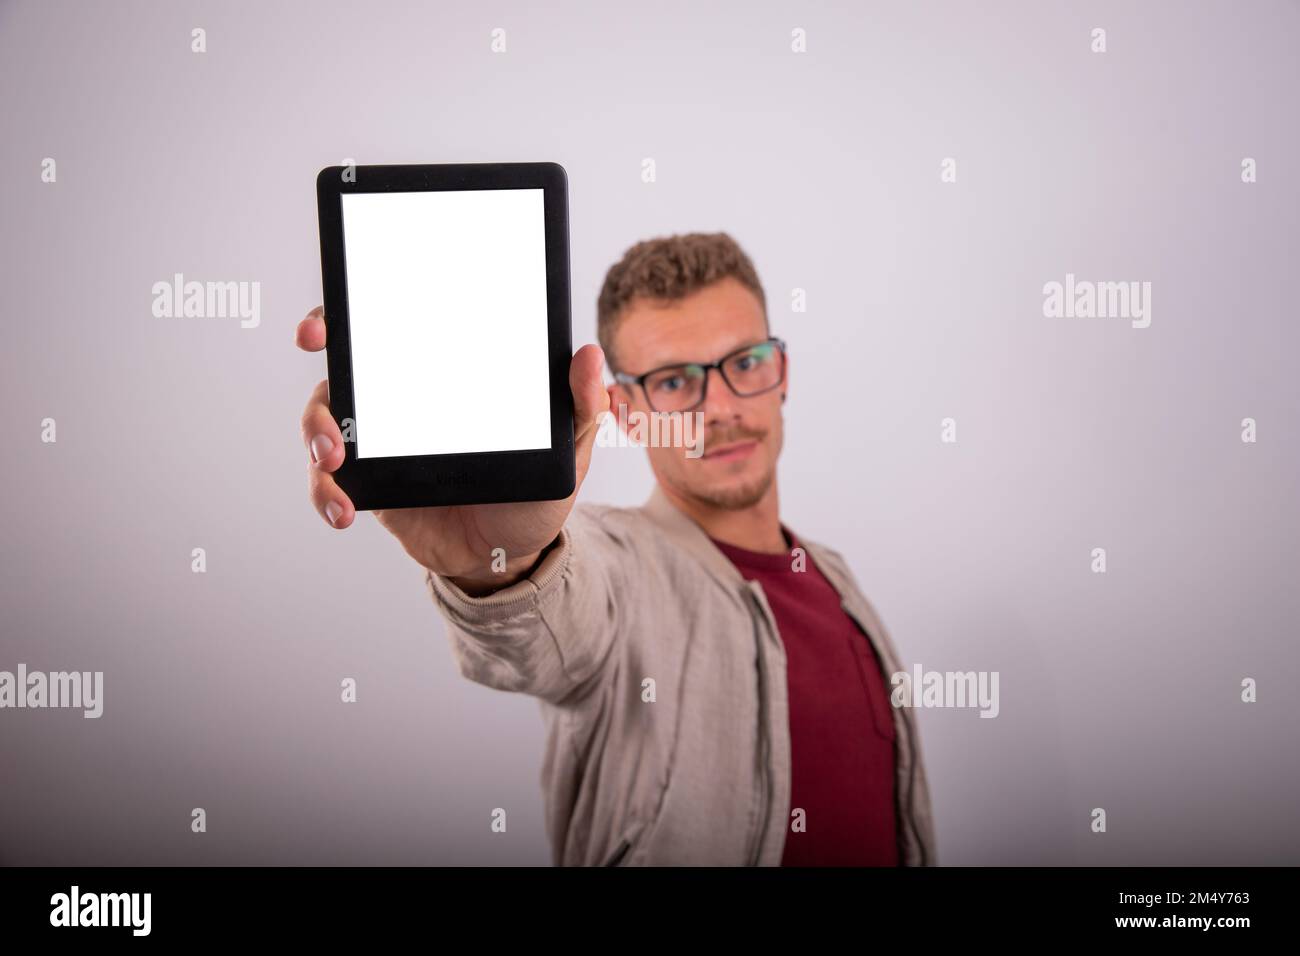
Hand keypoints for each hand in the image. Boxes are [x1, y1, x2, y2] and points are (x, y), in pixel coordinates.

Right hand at [296, 306, 608, 591]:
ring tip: (334, 456)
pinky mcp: (368, 485)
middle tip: (314, 337)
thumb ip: (579, 407)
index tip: (355, 293)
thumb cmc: (534, 490)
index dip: (372, 298)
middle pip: (349, 354)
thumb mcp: (566, 449)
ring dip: (314, 428)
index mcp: (448, 375)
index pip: (405, 322)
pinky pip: (327, 481)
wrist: (510, 555)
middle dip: (323, 333)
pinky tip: (341, 510)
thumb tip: (588, 355)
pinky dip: (324, 492)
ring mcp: (380, 441)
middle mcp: (405, 399)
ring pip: (323, 416)